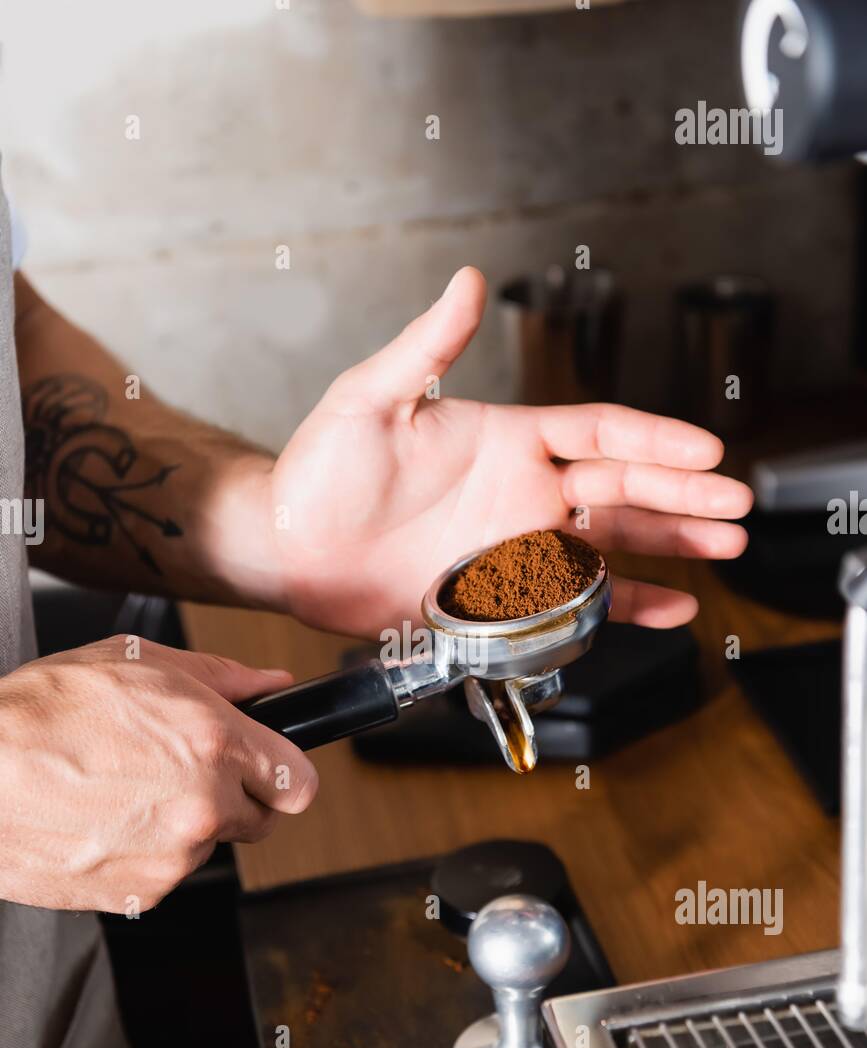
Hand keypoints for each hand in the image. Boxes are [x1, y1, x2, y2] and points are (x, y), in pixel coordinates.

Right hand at [0, 637, 317, 912]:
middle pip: (260, 820)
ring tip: (123, 790)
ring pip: (206, 847)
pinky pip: (164, 874)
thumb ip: (221, 677)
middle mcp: (203, 806)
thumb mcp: (135, 662)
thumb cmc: (39, 716)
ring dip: (182, 826)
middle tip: (181, 773)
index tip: (269, 770)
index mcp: (214, 743)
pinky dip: (143, 853)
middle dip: (233, 798)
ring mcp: (172, 857)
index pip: (298, 783)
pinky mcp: (139, 893)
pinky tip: (104, 819)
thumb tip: (269, 685)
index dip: (284, 774)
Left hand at [266, 267, 751, 637]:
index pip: (599, 430)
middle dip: (684, 497)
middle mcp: (521, 492)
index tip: (703, 450)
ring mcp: (516, 547)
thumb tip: (464, 281)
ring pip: (612, 544)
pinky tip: (669, 608)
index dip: (655, 440)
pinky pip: (576, 604)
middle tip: (736, 505)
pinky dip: (625, 608)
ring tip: (726, 550)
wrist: (289, 548)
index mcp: (505, 438)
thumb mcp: (370, 399)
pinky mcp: (500, 597)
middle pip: (623, 488)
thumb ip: (426, 347)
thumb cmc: (320, 471)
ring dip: (671, 546)